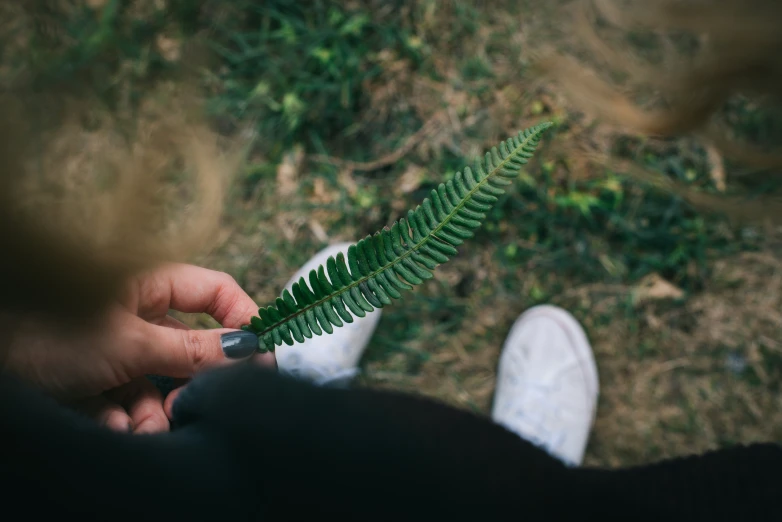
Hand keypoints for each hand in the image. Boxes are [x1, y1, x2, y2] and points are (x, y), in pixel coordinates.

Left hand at [4, 264, 274, 432]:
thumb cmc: (47, 334)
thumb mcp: (131, 345)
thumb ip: (193, 350)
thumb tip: (250, 349)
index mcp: (148, 284)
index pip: (215, 292)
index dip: (242, 319)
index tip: (262, 355)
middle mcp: (137, 313)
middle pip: (189, 346)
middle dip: (189, 382)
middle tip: (192, 405)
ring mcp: (116, 347)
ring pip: (159, 382)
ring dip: (153, 409)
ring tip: (139, 428)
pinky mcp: (95, 379)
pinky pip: (127, 399)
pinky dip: (123, 418)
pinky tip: (112, 427)